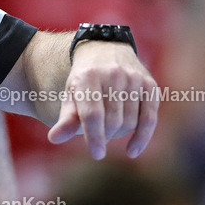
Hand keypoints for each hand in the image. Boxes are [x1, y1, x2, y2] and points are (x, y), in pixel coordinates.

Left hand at [47, 42, 158, 158]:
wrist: (106, 49)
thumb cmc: (84, 79)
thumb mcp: (72, 94)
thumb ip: (66, 118)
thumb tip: (54, 139)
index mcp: (87, 77)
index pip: (93, 113)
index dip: (94, 136)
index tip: (97, 154)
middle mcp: (113, 75)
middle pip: (112, 121)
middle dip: (105, 135)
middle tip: (98, 136)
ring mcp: (134, 79)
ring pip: (130, 122)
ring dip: (119, 134)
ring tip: (109, 128)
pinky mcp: (150, 86)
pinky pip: (150, 119)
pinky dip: (142, 137)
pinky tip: (132, 151)